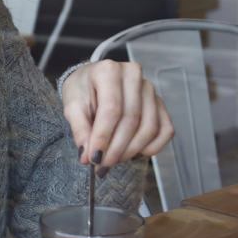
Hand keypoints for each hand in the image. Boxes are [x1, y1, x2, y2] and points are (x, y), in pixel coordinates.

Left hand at [61, 60, 173, 176]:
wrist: (91, 80)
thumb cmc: (82, 90)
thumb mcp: (72, 106)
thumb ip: (80, 129)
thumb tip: (87, 156)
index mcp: (108, 71)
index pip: (111, 109)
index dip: (103, 137)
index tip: (94, 158)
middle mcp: (133, 75)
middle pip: (131, 120)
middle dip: (116, 149)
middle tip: (102, 166)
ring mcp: (150, 89)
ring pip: (149, 128)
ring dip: (131, 151)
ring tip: (113, 160)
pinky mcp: (159, 102)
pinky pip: (165, 130)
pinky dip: (151, 147)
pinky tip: (133, 154)